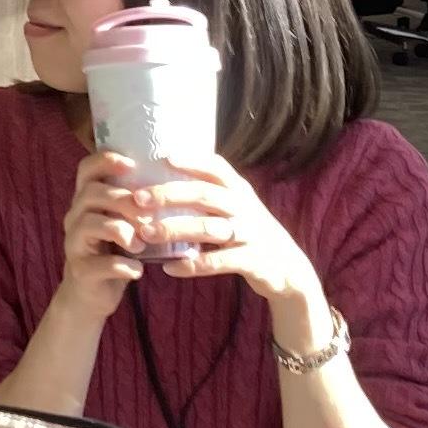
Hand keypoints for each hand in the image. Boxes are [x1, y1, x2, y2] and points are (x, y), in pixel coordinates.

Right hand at [59, 147, 150, 308]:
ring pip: (89, 224)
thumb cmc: (114, 252)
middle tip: (147, 215)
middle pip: (91, 194)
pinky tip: (138, 271)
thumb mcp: (121, 222)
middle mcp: (74, 218)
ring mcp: (74, 244)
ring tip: (141, 246)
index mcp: (85, 202)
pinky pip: (100, 264)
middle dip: (123, 200)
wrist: (91, 294)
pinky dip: (124, 266)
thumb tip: (175, 183)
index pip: (86, 169)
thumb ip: (135, 204)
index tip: (131, 164)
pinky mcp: (81, 271)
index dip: (106, 161)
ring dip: (122, 231)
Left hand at [110, 154, 324, 309]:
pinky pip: (217, 262)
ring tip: (145, 233)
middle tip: (138, 198)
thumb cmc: (251, 234)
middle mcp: (245, 208)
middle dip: (169, 194)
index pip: (216, 168)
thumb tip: (168, 174)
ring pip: (208, 228)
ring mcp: (250, 234)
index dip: (192, 161)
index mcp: (240, 191)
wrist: (289, 270)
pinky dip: (192, 265)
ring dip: (174, 229)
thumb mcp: (239, 208)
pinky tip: (168, 268)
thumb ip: (212, 194)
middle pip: (204, 195)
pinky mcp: (252, 261)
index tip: (164, 157)